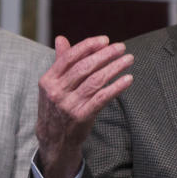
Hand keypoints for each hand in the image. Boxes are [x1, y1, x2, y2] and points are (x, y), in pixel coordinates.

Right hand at [36, 35, 132, 177]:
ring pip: (96, 81)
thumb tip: (61, 39)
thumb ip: (59, 62)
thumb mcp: (52, 85)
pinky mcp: (82, 116)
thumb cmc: (56, 107)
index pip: (69, 57)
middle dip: (105, 55)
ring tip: (128, 60)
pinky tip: (127, 79)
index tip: (105, 40)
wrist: (54, 138)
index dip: (88, 46)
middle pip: (84, 67)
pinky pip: (102, 98)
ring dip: (114, 68)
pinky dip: (116, 87)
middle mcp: (57, 92)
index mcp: (49, 80)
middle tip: (121, 48)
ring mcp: (69, 105)